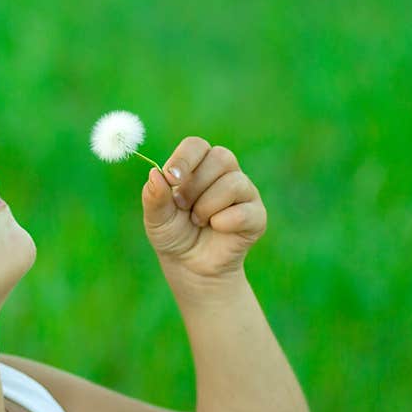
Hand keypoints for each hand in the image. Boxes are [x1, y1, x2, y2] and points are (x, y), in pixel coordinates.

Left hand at [141, 136, 266, 285]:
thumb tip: (155, 174)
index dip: (184, 159)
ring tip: (198, 221)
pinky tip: (216, 229)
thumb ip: (154, 196)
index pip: (196, 145)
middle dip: (195, 185)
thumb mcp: (156, 217)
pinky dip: (224, 222)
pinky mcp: (256, 215)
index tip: (171, 178)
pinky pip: (244, 211)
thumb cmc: (174, 233)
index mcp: (199, 164)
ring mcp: (244, 192)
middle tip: (182, 206)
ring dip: (207, 206)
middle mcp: (225, 172)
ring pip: (233, 183)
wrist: (190, 266)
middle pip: (220, 157)